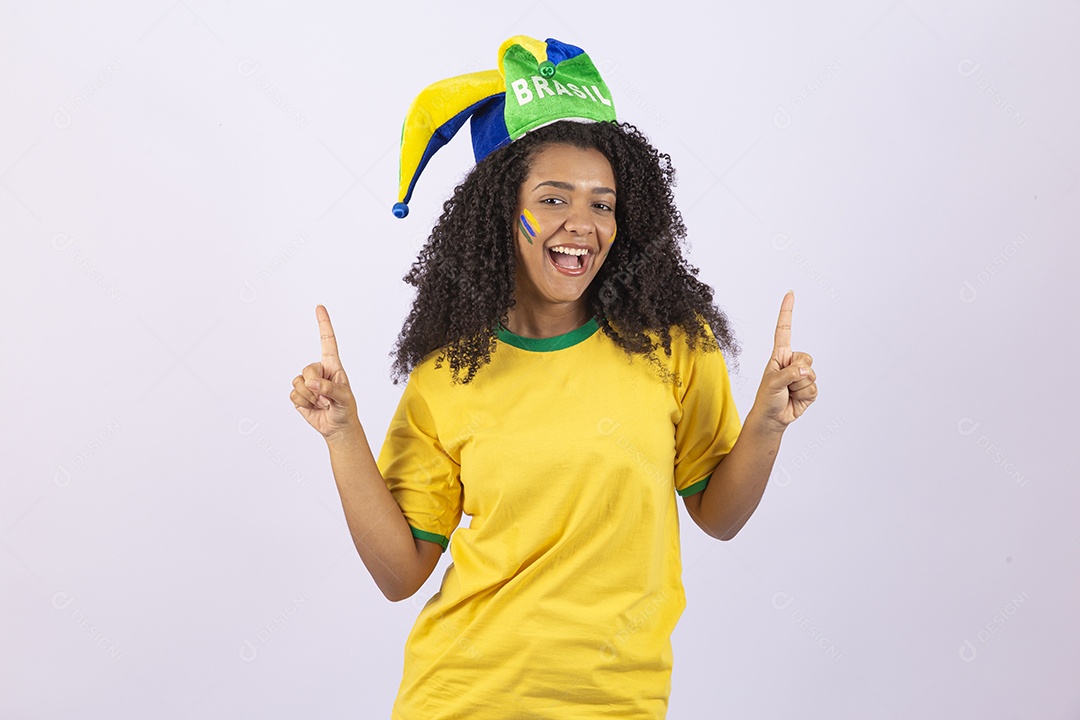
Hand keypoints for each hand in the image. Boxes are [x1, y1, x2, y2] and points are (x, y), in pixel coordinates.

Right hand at [290, 305, 360, 440]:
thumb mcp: (344, 399)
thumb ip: (330, 389)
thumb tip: (312, 383)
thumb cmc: (345, 409)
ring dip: (311, 397)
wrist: (337, 427)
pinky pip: (293, 394)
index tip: (319, 307)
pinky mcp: (299, 394)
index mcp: (333, 365)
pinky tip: (313, 407)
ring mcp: (307, 382)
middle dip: (316, 386)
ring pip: (299, 382)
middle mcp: (318, 370)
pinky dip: (303, 404)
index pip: (327, 341)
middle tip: (327, 398)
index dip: (323, 324)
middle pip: (307, 369)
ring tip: (322, 403)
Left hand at [752, 291, 816, 431]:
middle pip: (806, 358)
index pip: (784, 329)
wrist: (772, 418)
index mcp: (780, 355)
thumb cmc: (767, 398)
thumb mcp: (772, 384)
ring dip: (799, 387)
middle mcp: (792, 362)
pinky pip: (814, 388)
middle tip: (784, 384)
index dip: (787, 312)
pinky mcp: (810, 388)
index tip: (790, 294)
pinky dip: (804, 396)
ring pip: (811, 375)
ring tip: (788, 393)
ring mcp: (802, 375)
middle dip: (796, 373)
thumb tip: (805, 371)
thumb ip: (788, 374)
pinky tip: (795, 399)